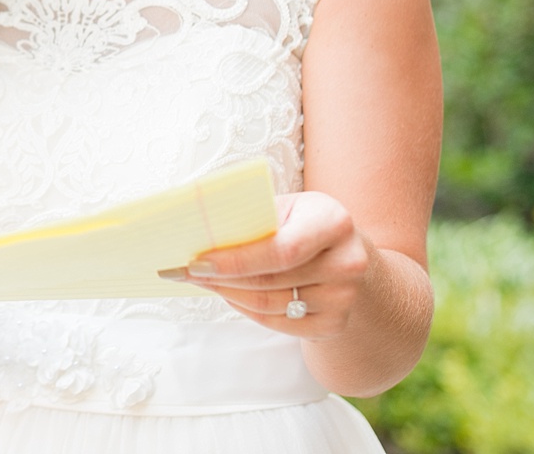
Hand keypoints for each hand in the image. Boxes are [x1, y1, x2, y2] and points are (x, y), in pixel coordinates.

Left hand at [164, 191, 371, 339]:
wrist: (351, 256)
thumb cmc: (305, 224)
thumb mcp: (288, 207)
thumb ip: (252, 216)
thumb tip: (194, 229)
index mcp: (334, 222)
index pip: (280, 250)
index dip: (235, 260)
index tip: (196, 262)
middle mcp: (347, 263)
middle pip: (269, 281)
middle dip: (218, 277)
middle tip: (182, 272)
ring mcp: (344, 299)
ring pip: (268, 304)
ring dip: (226, 293)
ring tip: (201, 280)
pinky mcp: (334, 325)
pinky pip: (276, 323)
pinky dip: (245, 309)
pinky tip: (229, 294)